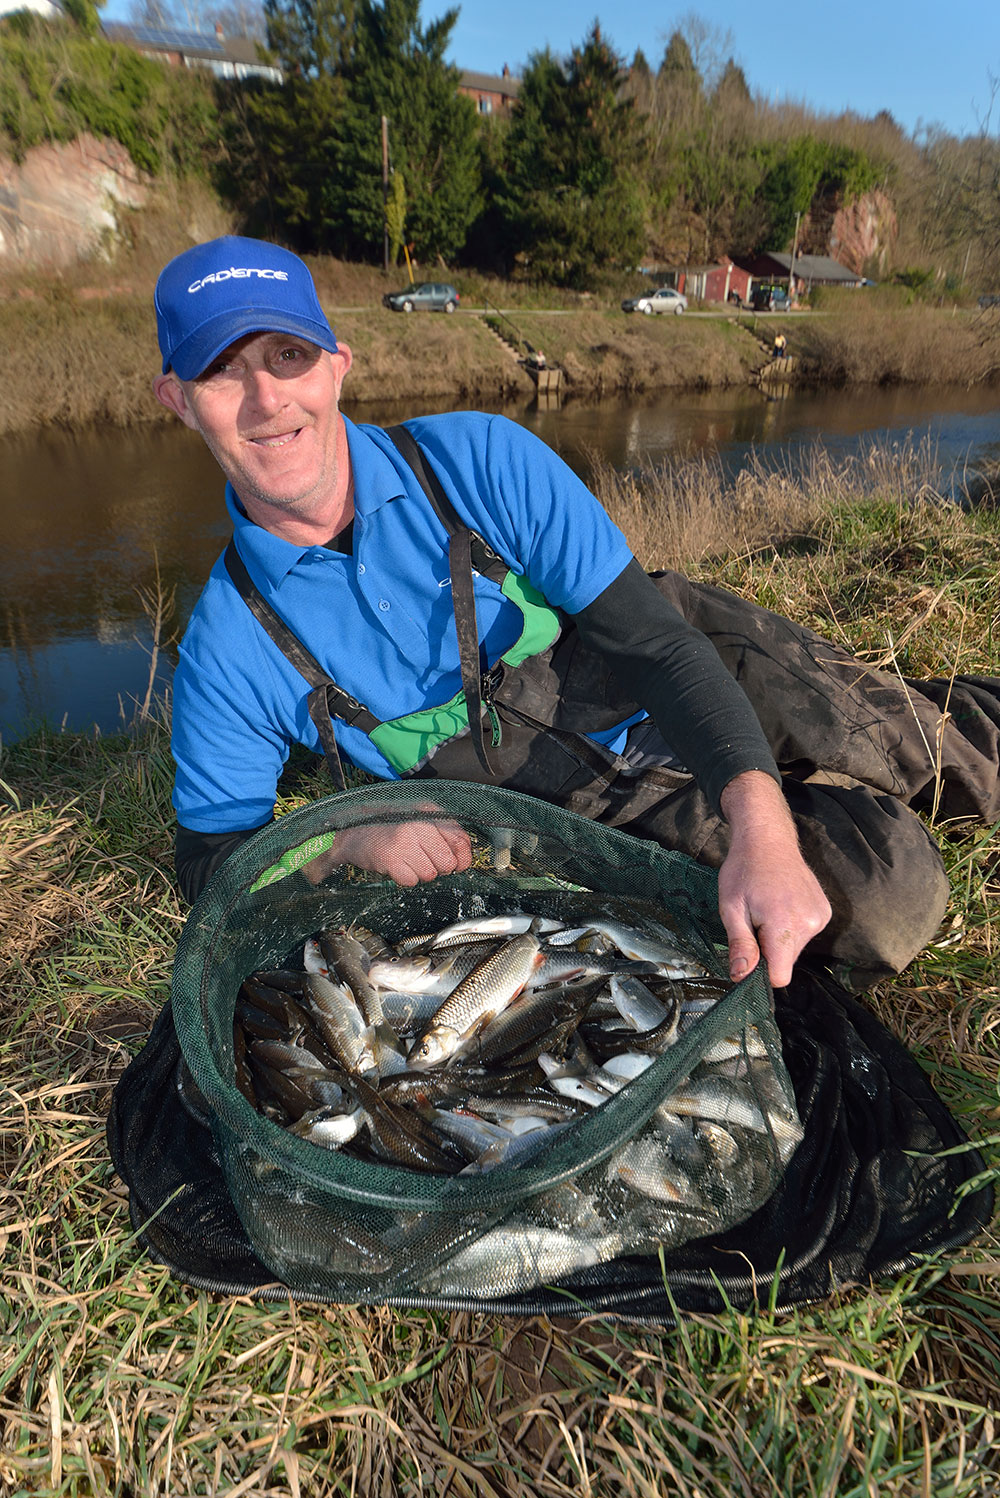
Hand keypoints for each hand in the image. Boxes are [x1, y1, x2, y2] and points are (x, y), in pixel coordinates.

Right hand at [323, 816, 472, 886]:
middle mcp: (418, 823)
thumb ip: (445, 831)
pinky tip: (398, 867)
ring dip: (421, 873)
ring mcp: (404, 841)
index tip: (458, 865)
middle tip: (425, 862)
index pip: (460, 840)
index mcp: (428, 811)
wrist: (352, 831)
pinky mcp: (391, 858)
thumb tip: (465, 856)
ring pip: (431, 874)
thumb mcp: (420, 817)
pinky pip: (412, 881)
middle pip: (448, 862)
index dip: (463, 858)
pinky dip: (406, 879)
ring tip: (408, 862)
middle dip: (440, 868)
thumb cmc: (390, 826)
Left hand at [718, 772, 831, 987]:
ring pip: (795, 948)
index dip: (760, 972)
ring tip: (767, 909)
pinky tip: (781, 904)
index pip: (780, 976)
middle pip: (786, 961)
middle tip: (754, 920)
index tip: (748, 953)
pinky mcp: (825, 912)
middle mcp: (809, 923)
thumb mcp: (731, 908)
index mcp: (784, 925)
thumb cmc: (744, 871)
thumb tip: (741, 977)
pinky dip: (791, 927)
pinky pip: (805, 934)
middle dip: (768, 950)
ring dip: (779, 938)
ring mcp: (821, 917)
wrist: (768, 839)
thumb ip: (740, 945)